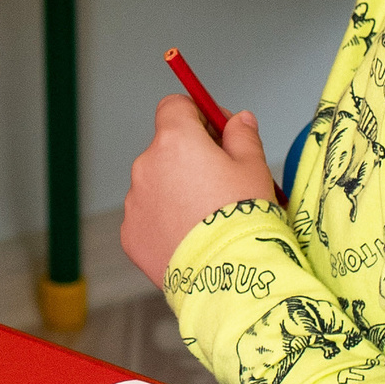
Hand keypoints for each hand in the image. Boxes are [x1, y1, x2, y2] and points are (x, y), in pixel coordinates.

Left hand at [122, 98, 279, 287]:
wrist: (226, 276)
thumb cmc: (244, 218)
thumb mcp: (254, 167)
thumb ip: (243, 135)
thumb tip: (238, 120)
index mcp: (175, 140)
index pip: (175, 106)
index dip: (198, 115)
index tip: (217, 134)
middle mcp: (145, 165)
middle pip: (166, 148)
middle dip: (190, 158)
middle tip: (221, 183)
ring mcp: (133, 201)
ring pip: (156, 184)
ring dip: (176, 191)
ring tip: (208, 218)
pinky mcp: (130, 234)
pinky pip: (147, 217)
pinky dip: (165, 222)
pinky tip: (191, 238)